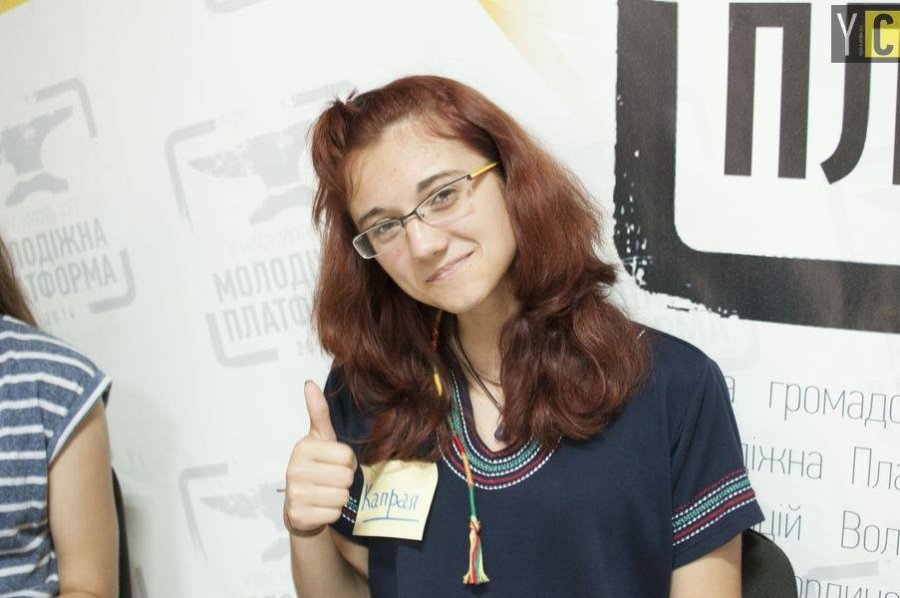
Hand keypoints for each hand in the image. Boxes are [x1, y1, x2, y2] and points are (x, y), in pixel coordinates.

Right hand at [283, 380, 357, 536]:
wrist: (300, 506)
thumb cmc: (315, 468)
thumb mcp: (319, 439)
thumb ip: (318, 413)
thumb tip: (309, 383)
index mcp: (303, 448)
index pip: (347, 456)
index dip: (347, 462)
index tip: (334, 463)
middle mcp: (295, 469)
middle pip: (347, 476)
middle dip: (344, 480)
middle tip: (330, 480)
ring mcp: (295, 493)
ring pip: (342, 496)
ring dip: (339, 497)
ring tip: (325, 493)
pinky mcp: (299, 515)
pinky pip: (334, 512)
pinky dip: (333, 512)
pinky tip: (320, 507)